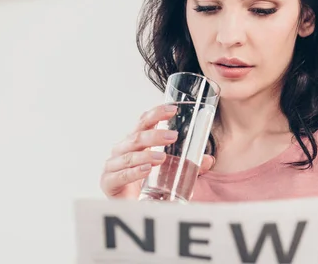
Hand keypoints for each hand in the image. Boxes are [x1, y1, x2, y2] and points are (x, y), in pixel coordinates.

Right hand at [100, 104, 215, 198]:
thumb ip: (188, 165)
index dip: (157, 113)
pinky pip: (120, 175)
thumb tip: (208, 159)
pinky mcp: (108, 182)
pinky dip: (134, 172)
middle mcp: (122, 149)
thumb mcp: (170, 171)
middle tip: (173, 136)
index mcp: (136, 142)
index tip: (173, 109)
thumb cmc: (146, 183)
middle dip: (154, 135)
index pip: (144, 121)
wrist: (129, 207)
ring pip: (129, 155)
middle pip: (136, 137)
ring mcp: (113, 165)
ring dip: (146, 155)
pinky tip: (146, 170)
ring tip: (162, 158)